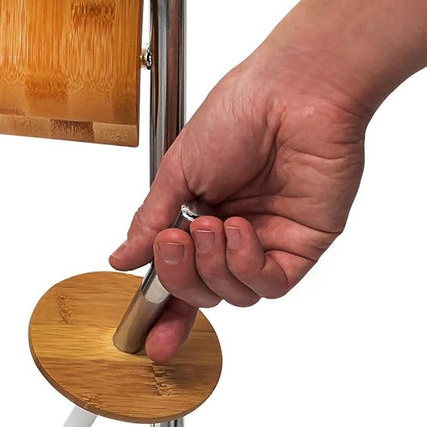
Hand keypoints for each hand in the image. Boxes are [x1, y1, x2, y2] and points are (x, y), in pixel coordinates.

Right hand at [109, 48, 370, 361]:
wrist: (294, 89)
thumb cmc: (242, 110)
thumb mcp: (178, 170)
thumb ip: (150, 221)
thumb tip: (124, 258)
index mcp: (205, 214)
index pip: (184, 275)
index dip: (166, 310)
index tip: (146, 336)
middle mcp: (238, 233)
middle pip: (205, 292)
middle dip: (183, 276)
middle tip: (173, 241)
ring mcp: (271, 242)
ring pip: (236, 294)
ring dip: (214, 265)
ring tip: (211, 224)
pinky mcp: (303, 247)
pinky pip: (270, 284)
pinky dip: (248, 266)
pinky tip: (241, 232)